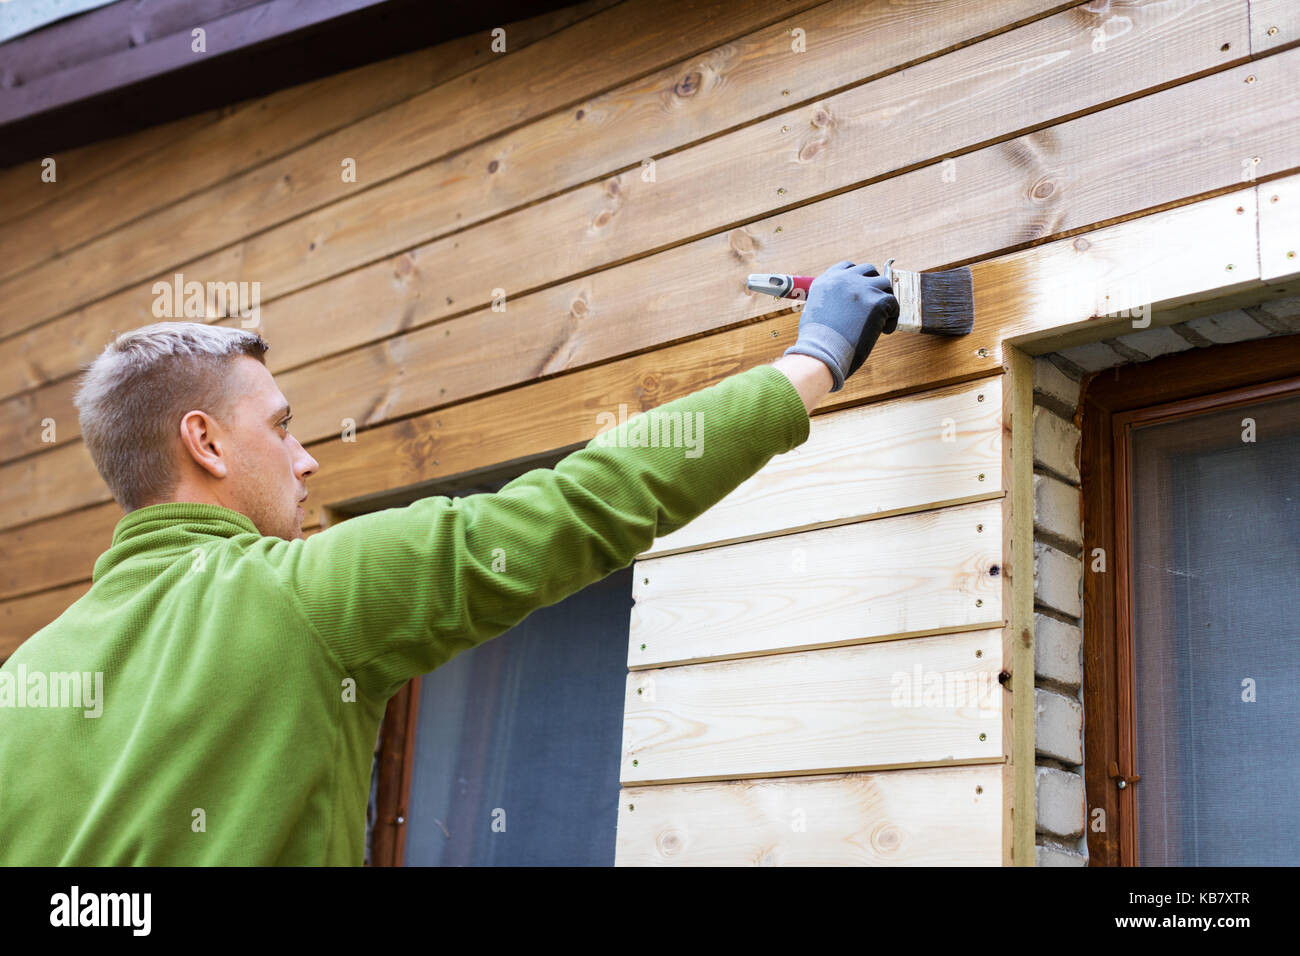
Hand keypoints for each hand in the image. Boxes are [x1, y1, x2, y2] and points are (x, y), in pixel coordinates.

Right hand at [782, 260, 897, 391]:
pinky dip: (892, 318)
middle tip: (874, 305)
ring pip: (884, 284)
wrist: (823, 353)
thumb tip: (842, 308)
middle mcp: (844, 279)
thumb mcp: (814, 314)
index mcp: (826, 281)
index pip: (848, 267)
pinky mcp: (877, 301)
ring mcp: (862, 288)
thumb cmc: (817, 343)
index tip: (861, 293)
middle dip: (874, 286)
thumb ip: (828, 302)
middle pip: (869, 270)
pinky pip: (893, 303)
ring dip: (885, 300)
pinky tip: (883, 331)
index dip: (858, 278)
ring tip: (880, 320)